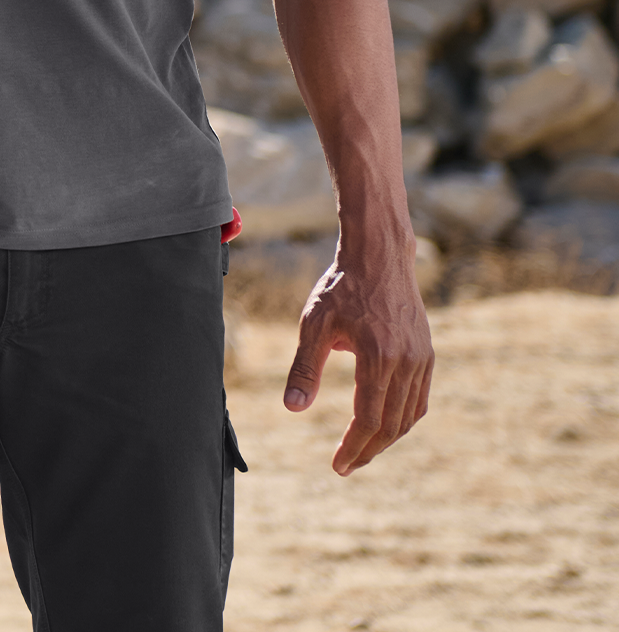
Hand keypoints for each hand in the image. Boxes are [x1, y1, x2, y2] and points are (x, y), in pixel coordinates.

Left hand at [283, 243, 433, 475]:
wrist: (378, 254)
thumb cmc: (341, 286)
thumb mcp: (315, 323)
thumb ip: (304, 367)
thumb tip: (292, 408)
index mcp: (379, 356)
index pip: (368, 419)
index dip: (353, 447)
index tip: (337, 466)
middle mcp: (406, 361)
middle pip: (391, 425)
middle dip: (368, 451)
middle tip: (347, 466)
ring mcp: (421, 358)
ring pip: (409, 416)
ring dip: (387, 439)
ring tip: (363, 449)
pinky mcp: (427, 353)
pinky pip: (419, 398)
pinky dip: (404, 419)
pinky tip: (385, 424)